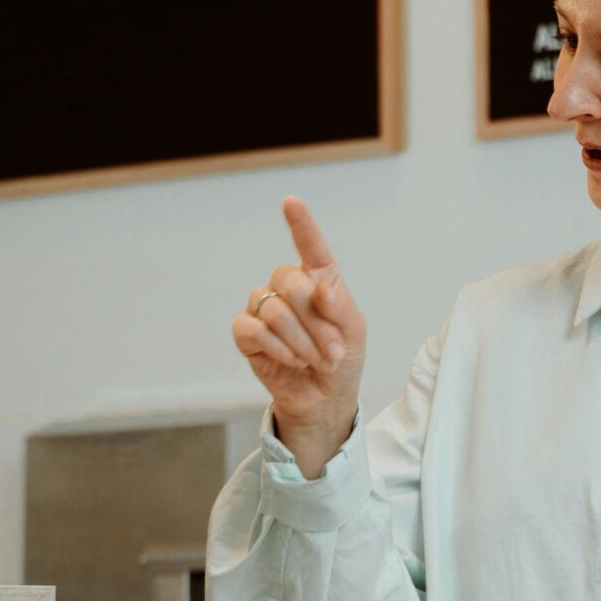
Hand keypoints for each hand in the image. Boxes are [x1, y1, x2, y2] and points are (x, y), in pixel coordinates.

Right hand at [230, 197, 365, 477]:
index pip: (311, 247)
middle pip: (292, 282)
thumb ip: (339, 306)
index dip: (301, 225)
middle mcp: (288, 288)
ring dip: (301, 341)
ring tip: (315, 360)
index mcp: (319, 279)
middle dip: (316, 322)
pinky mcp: (246, 333)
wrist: (324, 397)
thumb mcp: (354, 332)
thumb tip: (320, 285)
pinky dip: (277, 347)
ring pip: (275, 310)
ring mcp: (264, 307)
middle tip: (331, 351)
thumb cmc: (341, 359)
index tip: (291, 202)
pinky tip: (291, 360)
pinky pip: (253, 328)